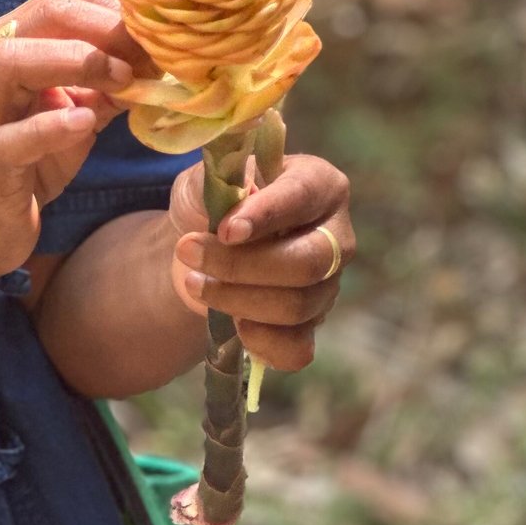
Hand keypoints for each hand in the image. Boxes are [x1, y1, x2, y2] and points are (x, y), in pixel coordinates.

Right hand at [0, 0, 138, 294]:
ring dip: (75, 61)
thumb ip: (107, 85)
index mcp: (11, 42)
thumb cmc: (25, 159)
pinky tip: (86, 122)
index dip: (117, 11)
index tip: (156, 39)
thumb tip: (158, 62)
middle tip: (147, 56)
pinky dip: (52, 126)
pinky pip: (11, 137)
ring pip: (11, 61)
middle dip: (106, 28)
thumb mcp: (74, 113)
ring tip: (120, 80)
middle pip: (45, 16)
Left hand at [166, 152, 354, 370]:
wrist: (208, 242)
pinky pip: (299, 348)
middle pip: (308, 262)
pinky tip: (233, 325)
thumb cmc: (218, 200)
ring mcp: (329, 284)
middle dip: (243, 265)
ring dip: (238, 300)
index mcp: (320, 184)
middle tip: (188, 252)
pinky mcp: (312, 323)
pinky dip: (264, 343)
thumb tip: (235, 207)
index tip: (225, 230)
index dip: (266, 215)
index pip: (302, 197)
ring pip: (297, 306)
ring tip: (193, 282)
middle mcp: (336, 236)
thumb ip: (220, 180)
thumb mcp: (209, 176)